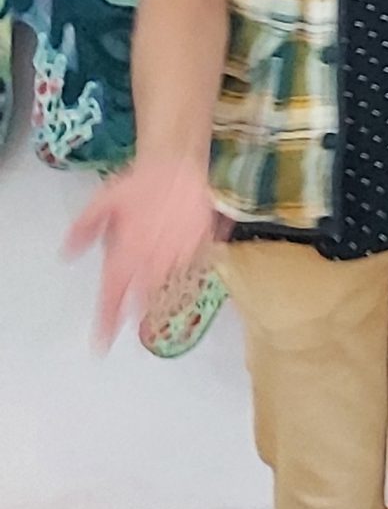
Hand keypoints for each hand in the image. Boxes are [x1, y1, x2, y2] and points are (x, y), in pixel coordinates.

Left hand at [65, 155, 219, 348]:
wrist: (177, 163)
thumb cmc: (138, 183)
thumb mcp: (101, 202)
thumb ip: (84, 229)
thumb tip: (66, 254)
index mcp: (127, 255)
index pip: (113, 296)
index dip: (106, 322)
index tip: (101, 345)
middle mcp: (153, 260)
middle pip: (142, 298)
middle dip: (133, 311)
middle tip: (127, 317)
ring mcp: (179, 254)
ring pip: (166, 285)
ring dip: (156, 296)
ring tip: (149, 300)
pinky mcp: (200, 245)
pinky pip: (190, 268)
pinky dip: (181, 274)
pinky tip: (175, 270)